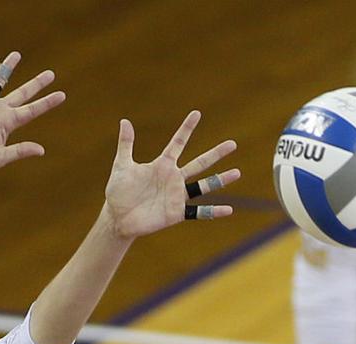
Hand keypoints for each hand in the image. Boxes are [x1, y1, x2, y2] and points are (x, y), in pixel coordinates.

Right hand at [0, 47, 64, 178]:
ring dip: (6, 68)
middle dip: (36, 84)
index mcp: (8, 123)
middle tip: (51, 74)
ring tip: (17, 54)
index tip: (62, 94)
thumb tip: (41, 150)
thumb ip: (19, 151)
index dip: (47, 102)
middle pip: (22, 94)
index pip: (32, 110)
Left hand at [102, 111, 239, 239]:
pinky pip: (199, 212)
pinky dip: (213, 211)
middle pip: (199, 163)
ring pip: (204, 185)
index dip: (187, 128)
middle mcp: (174, 178)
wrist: (118, 217)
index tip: (197, 113)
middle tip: (232, 144)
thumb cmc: (119, 192)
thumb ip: (126, 144)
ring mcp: (177, 195)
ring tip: (237, 173)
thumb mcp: (122, 166)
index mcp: (162, 165)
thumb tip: (125, 121)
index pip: (178, 143)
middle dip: (216, 153)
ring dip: (220, 180)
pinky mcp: (177, 212)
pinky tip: (228, 210)